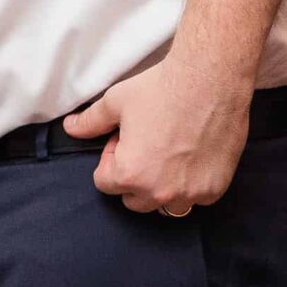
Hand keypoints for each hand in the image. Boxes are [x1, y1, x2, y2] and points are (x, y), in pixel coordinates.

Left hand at [63, 53, 251, 214]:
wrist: (210, 81)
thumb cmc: (162, 90)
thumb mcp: (116, 103)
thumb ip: (90, 122)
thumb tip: (71, 128)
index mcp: (130, 175)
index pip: (105, 183)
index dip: (110, 158)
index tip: (123, 139)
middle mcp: (160, 192)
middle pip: (133, 200)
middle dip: (132, 178)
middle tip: (144, 146)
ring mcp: (191, 193)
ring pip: (165, 205)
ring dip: (160, 188)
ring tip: (166, 155)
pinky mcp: (215, 188)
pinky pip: (195, 199)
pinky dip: (190, 186)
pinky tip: (191, 157)